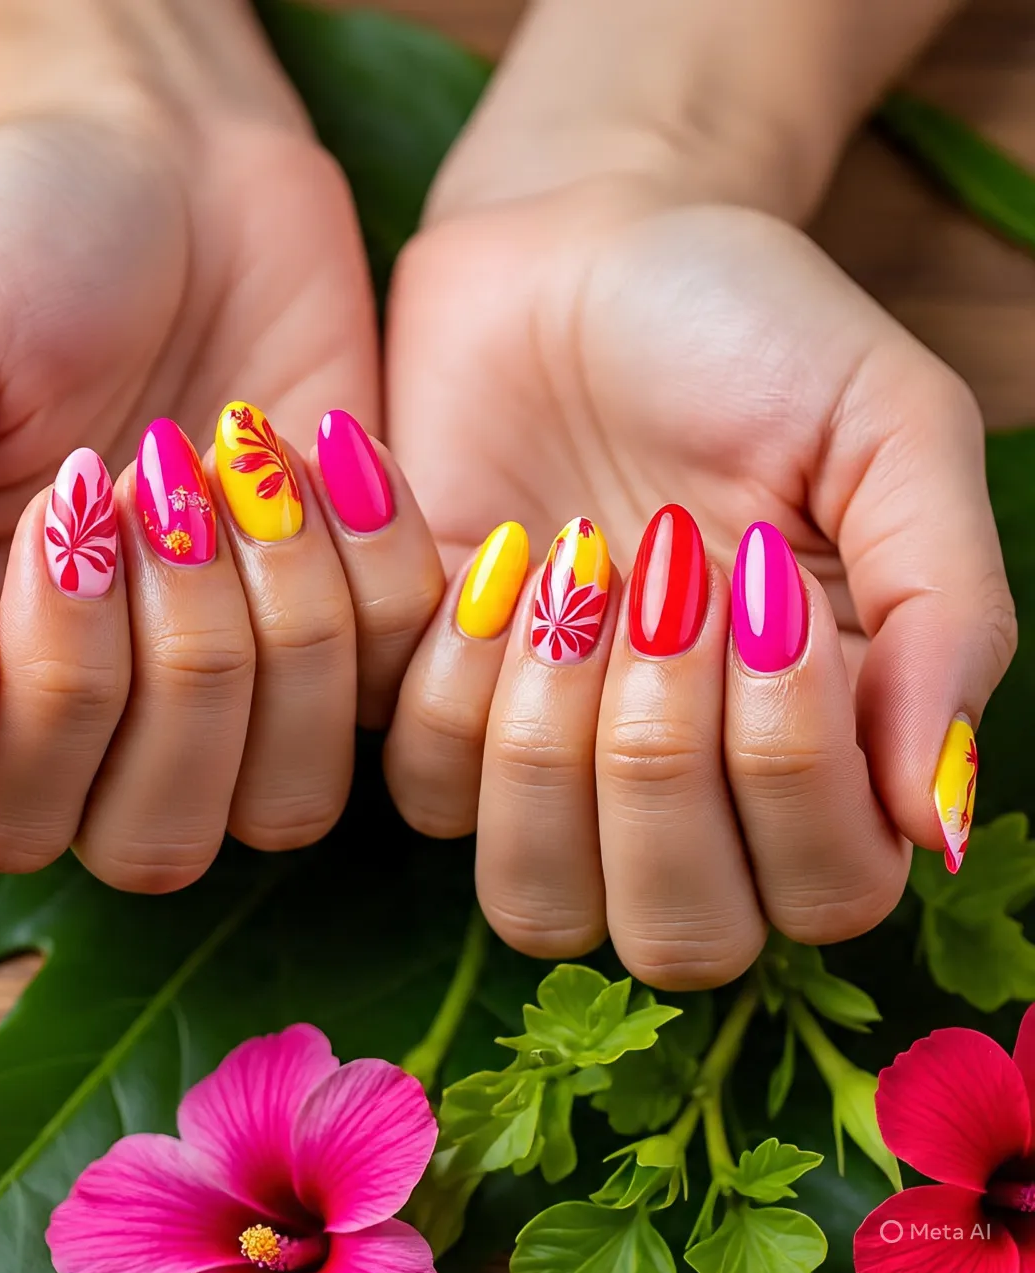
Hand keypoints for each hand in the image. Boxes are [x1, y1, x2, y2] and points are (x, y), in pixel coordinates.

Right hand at [0, 0, 441, 885]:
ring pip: (289, 800)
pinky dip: (378, 569)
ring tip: (249, 461)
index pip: (5, 814)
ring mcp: (250, 689)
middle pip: (156, 839)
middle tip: (165, 475)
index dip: (57, 688)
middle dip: (183, 662)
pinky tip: (332, 448)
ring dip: (287, 626)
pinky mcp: (361, 633)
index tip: (77, 497)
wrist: (179, 163)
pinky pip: (401, 694)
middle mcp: (113, 715)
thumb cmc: (16, 246)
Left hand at [383, 0, 1013, 984]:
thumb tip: (941, 821)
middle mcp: (679, 783)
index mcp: (815, 739)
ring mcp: (543, 757)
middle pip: (673, 935)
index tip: (761, 586)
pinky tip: (486, 543)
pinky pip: (415, 783)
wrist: (578, 249)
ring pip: (533, 895)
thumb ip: (945, 619)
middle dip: (658, 772)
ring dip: (546, 737)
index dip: (790, 777)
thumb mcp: (893, 434)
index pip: (823, 894)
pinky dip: (447, 670)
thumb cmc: (749, 329)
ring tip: (568, 562)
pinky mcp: (425, 704)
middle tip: (660, 582)